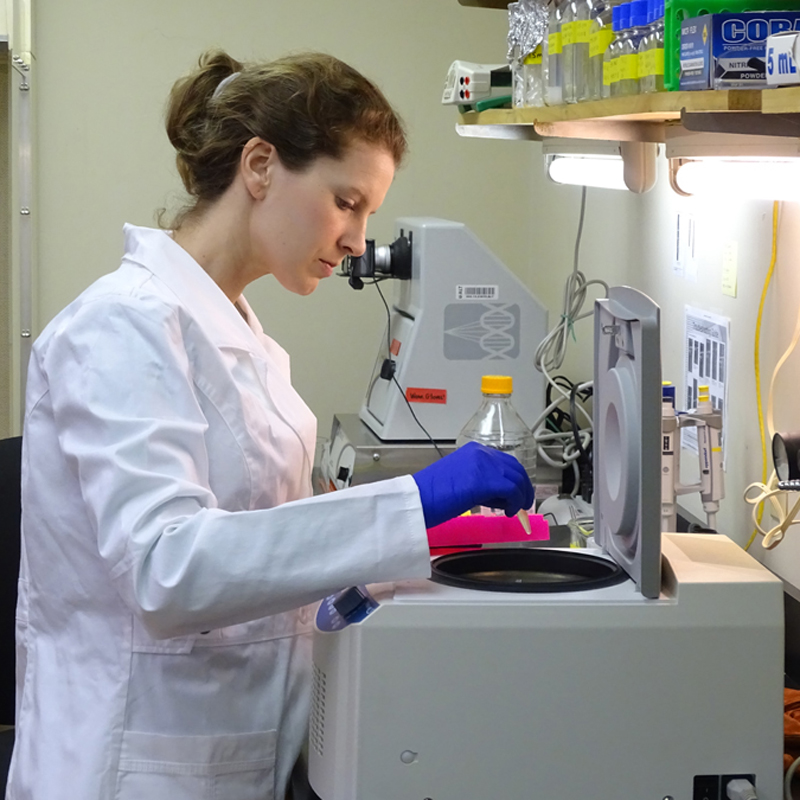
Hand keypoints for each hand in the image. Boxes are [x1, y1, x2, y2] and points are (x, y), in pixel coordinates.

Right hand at [412, 442, 533, 529]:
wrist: (418, 498)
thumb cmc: (432, 493)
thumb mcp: (460, 478)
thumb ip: (480, 480)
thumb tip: (499, 494)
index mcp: (475, 450)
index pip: (505, 461)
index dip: (515, 478)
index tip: (516, 491)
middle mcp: (482, 453)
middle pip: (515, 468)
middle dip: (523, 487)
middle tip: (523, 502)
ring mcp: (485, 465)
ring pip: (517, 479)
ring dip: (520, 497)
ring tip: (514, 510)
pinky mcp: (486, 481)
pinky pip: (512, 491)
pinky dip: (515, 503)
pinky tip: (508, 512)